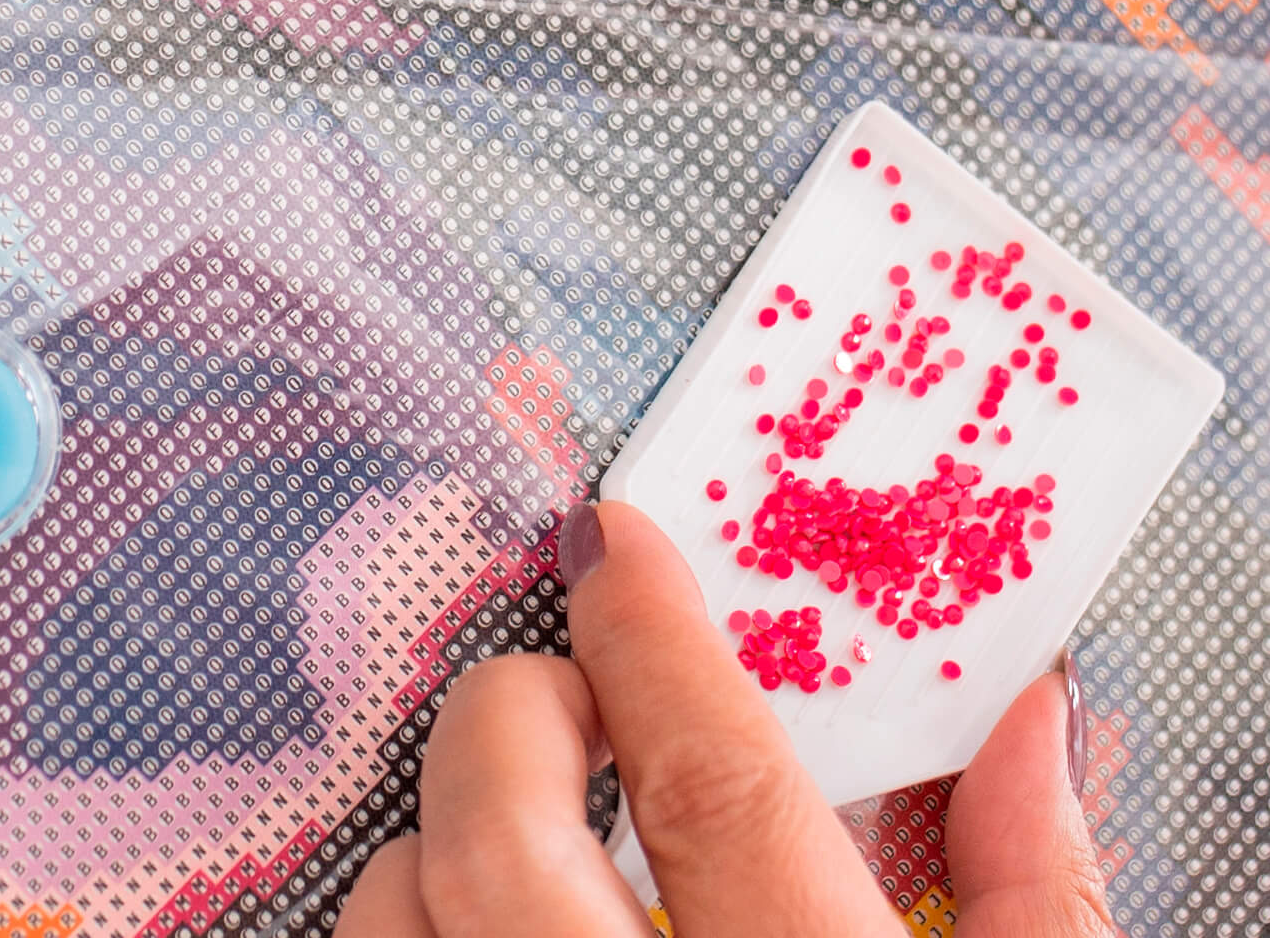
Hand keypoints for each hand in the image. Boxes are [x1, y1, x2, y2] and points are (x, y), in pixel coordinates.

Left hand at [334, 500, 1116, 937]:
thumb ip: (1034, 890)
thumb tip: (1023, 710)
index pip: (711, 786)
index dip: (652, 635)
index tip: (611, 533)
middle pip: (505, 836)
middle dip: (514, 717)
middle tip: (565, 698)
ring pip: (398, 914)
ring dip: (437, 838)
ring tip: (519, 832)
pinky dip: (402, 926)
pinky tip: (471, 924)